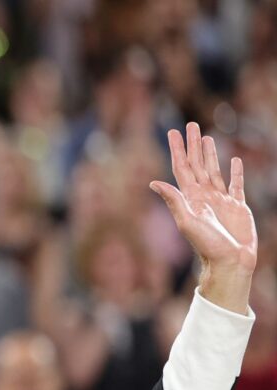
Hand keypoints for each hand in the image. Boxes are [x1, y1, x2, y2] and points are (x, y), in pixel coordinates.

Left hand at [150, 122, 256, 313]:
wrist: (229, 263)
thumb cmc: (207, 246)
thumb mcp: (187, 222)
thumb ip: (173, 201)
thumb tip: (153, 182)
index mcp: (190, 198)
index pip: (182, 168)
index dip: (177, 150)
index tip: (173, 132)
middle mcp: (203, 196)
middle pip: (197, 164)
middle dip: (193, 145)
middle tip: (190, 125)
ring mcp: (221, 201)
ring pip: (214, 170)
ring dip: (210, 154)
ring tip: (207, 137)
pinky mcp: (238, 206)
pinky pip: (236, 184)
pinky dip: (235, 172)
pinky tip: (234, 160)